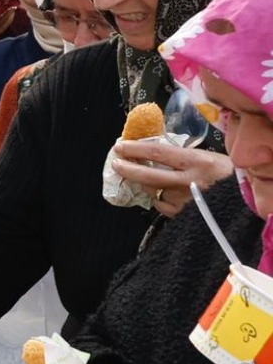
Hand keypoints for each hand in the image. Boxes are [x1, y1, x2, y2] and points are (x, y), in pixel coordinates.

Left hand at [109, 139, 232, 219]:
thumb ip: (184, 155)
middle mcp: (191, 182)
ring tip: (142, 179)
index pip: (159, 152)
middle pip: (150, 175)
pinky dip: (159, 199)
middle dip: (128, 169)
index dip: (136, 149)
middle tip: (115, 164)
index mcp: (198, 162)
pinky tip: (162, 194)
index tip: (120, 146)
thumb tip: (154, 150)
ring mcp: (187, 201)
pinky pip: (164, 206)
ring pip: (155, 192)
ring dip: (145, 186)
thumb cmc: (230, 175)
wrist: (247, 199)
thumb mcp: (211, 157)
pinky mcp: (186, 216)